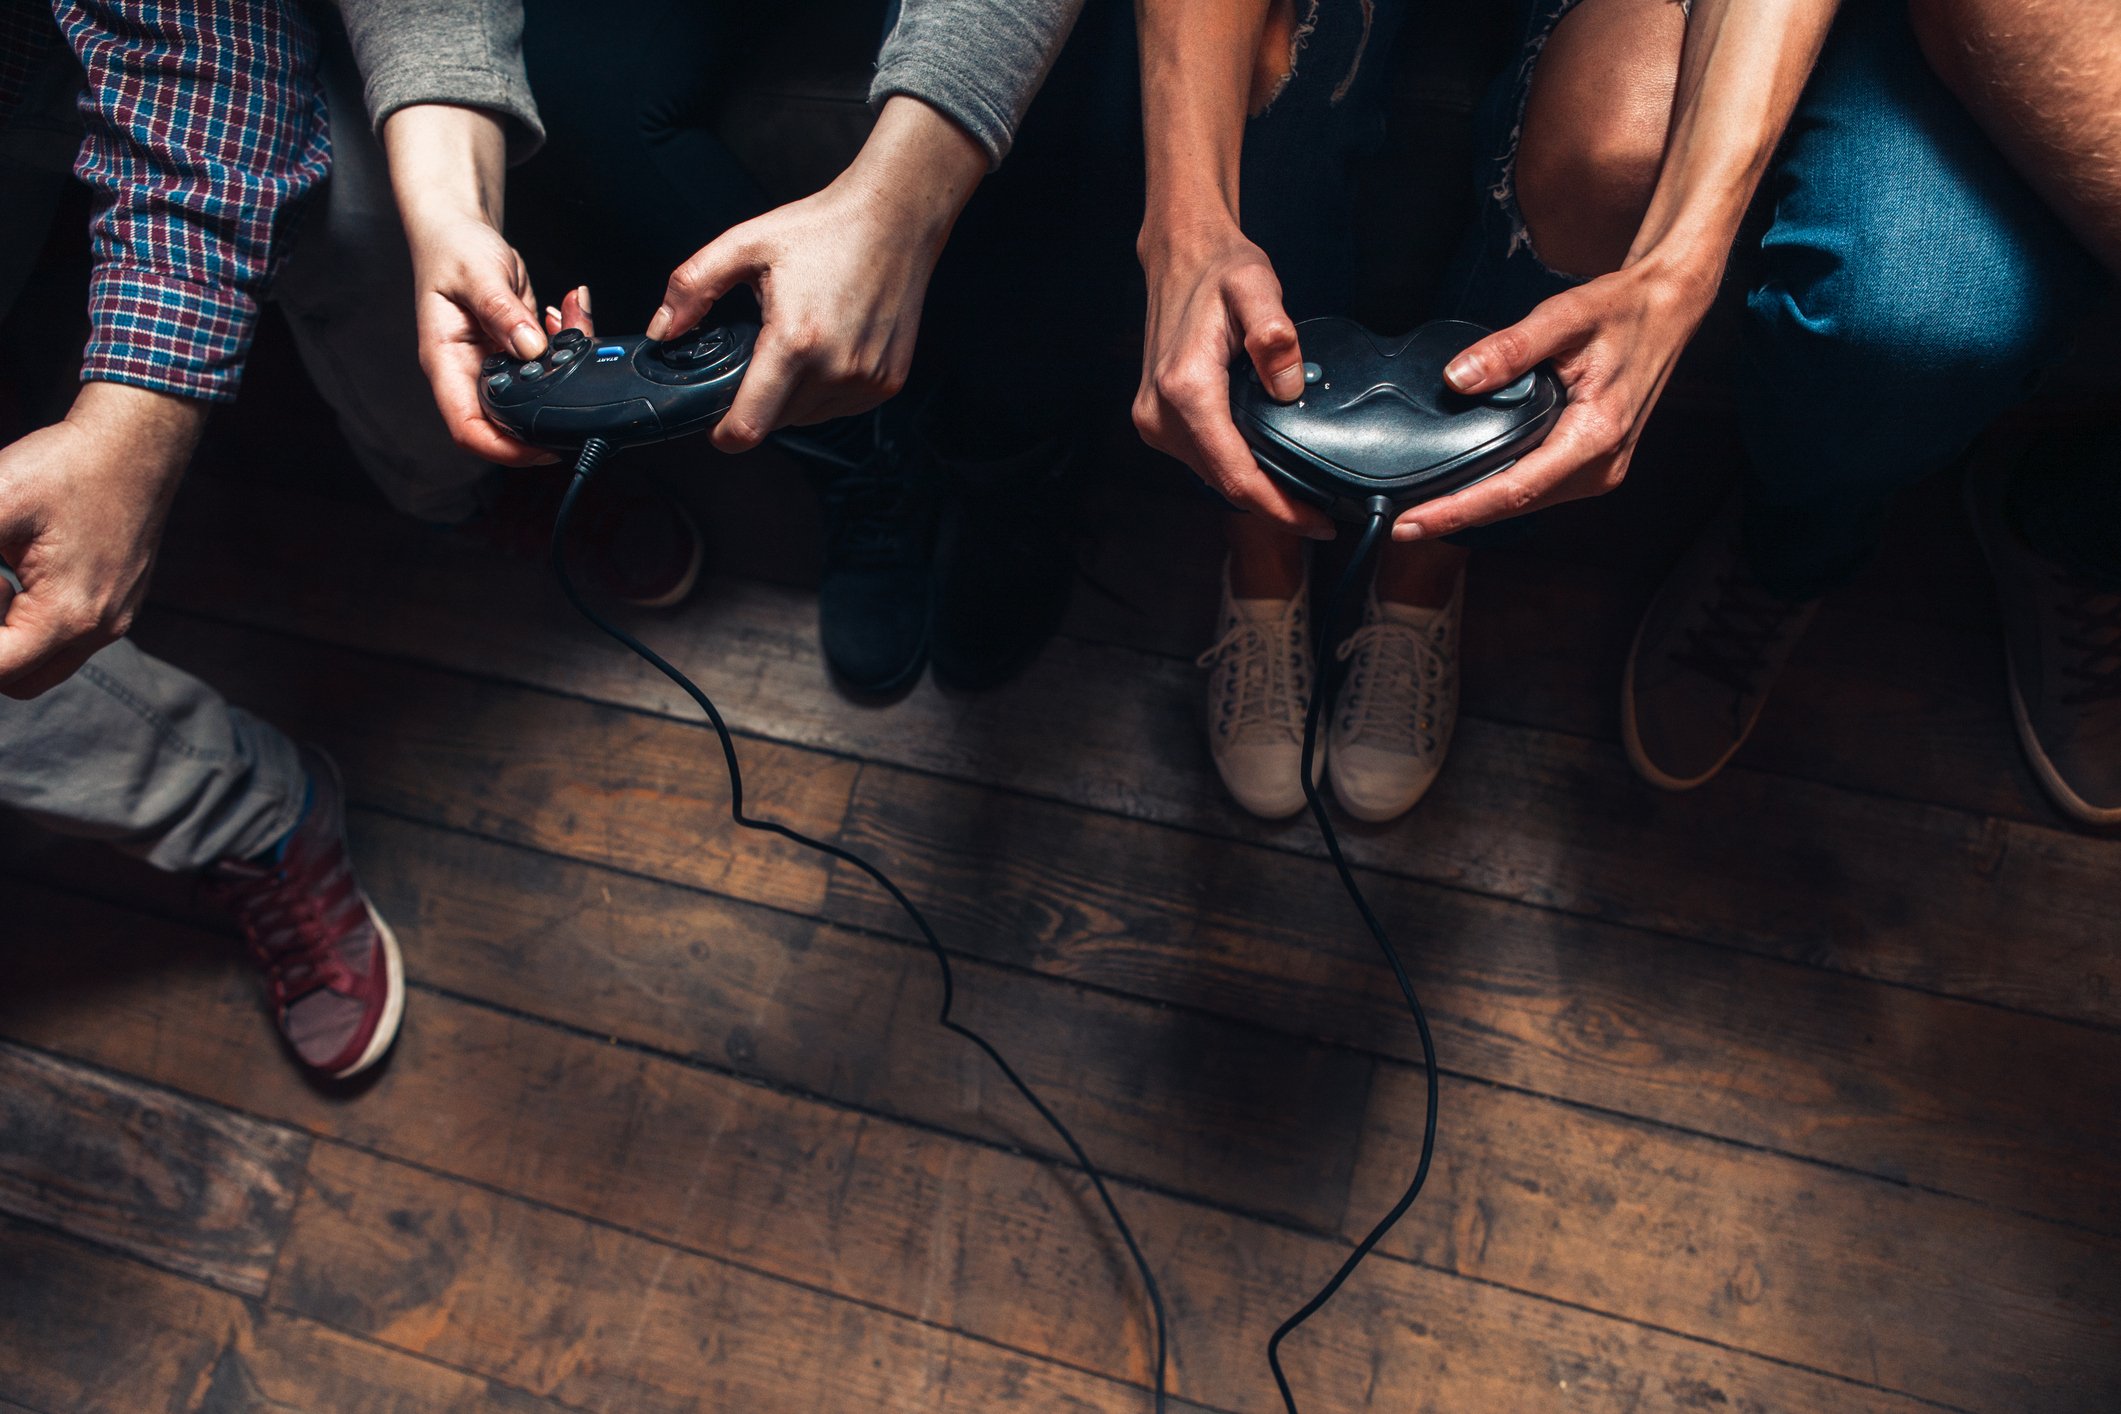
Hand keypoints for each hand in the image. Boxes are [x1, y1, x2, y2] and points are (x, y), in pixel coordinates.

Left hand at [0, 383, 204, 698]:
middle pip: (19, 681)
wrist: (137, 445)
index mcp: (68, 614)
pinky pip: (69, 640)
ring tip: (5, 579)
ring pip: (45, 665)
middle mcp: (99, 628)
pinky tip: (27, 572)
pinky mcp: (121, 603)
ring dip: (11, 639)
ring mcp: (116, 619)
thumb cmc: (66, 467)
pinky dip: (35, 622)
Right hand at [404, 210, 557, 466]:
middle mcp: (470, 372)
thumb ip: (502, 311)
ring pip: (538, 390)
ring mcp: (495, 364)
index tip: (543, 448)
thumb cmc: (453, 249)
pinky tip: (570, 316)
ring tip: (577, 327)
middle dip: (550, 411)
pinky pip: (549, 363)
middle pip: (508, 421)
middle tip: (583, 389)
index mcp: (447, 362)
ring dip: (567, 367)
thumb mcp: (476, 273)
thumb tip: (530, 348)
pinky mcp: (517, 351)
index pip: (469, 428)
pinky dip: (568, 342)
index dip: (504, 449)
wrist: (459, 229)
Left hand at [644, 95, 985, 453]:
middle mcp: (836, 368)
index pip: (751, 425)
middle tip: (763, 351)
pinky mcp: (888, 382)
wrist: (896, 218)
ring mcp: (867, 379)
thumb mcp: (745, 244)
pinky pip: (840, 407)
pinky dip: (825, 389)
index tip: (717, 425)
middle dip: (760, 398)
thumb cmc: (824, 228)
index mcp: (795, 340)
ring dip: (793, 396)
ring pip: (808, 417)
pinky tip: (830, 348)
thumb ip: (692, 287)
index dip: (725, 434)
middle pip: (777, 421)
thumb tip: (662, 331)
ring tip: (802, 342)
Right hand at [1133, 222, 1331, 538]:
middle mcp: (1160, 415)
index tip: (1320, 523)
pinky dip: (1239, 471)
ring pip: (1214, 477)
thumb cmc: (1219, 270)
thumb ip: (1273, 335)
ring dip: (1257, 492)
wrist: (1179, 257)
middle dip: (1275, 507)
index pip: (1236, 474)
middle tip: (1325, 515)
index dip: (1280, 508)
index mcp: (1184, 390)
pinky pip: (1205, 461)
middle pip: (1225, 484)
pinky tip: (1271, 469)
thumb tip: (1287, 388)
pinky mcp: (1157, 422)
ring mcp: (1154, 422)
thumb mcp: (1255, 286)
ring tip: (1305, 498)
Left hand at [1393, 260, 1717, 540]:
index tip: (1410, 526)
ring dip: (1476, 507)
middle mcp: (1601, 466)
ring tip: (1424, 513)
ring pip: (1525, 501)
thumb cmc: (1625, 310)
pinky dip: (1499, 490)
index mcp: (1596, 436)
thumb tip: (1458, 379)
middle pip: (1514, 505)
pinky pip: (1537, 487)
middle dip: (1457, 517)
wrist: (1668, 308)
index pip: (1513, 489)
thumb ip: (1510, 349)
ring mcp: (1600, 470)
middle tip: (1400, 526)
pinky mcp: (1592, 464)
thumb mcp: (1566, 316)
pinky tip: (1465, 488)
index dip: (1457, 511)